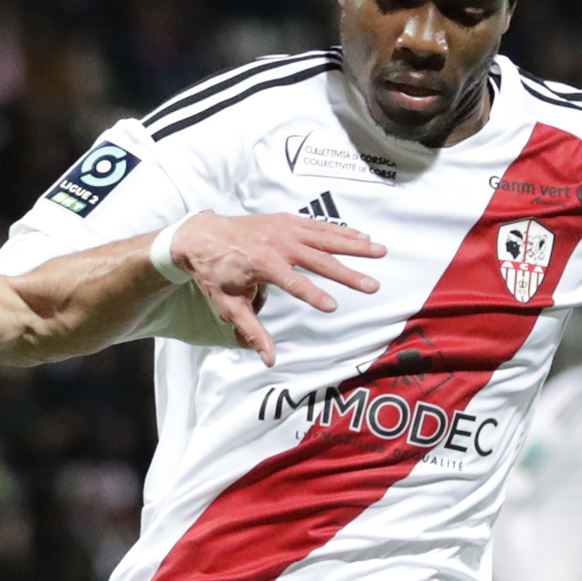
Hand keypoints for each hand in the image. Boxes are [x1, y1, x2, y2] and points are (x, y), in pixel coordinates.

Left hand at [168, 213, 383, 359]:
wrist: (201, 236)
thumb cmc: (214, 273)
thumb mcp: (228, 306)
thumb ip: (252, 331)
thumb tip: (268, 359)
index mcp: (261, 263)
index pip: (292, 282)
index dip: (313, 295)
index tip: (333, 307)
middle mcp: (276, 242)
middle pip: (318, 259)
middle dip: (347, 273)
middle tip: (372, 285)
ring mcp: (284, 229)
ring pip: (326, 238)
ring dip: (355, 245)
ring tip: (380, 251)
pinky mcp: (288, 221)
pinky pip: (320, 226)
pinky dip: (342, 231)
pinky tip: (363, 237)